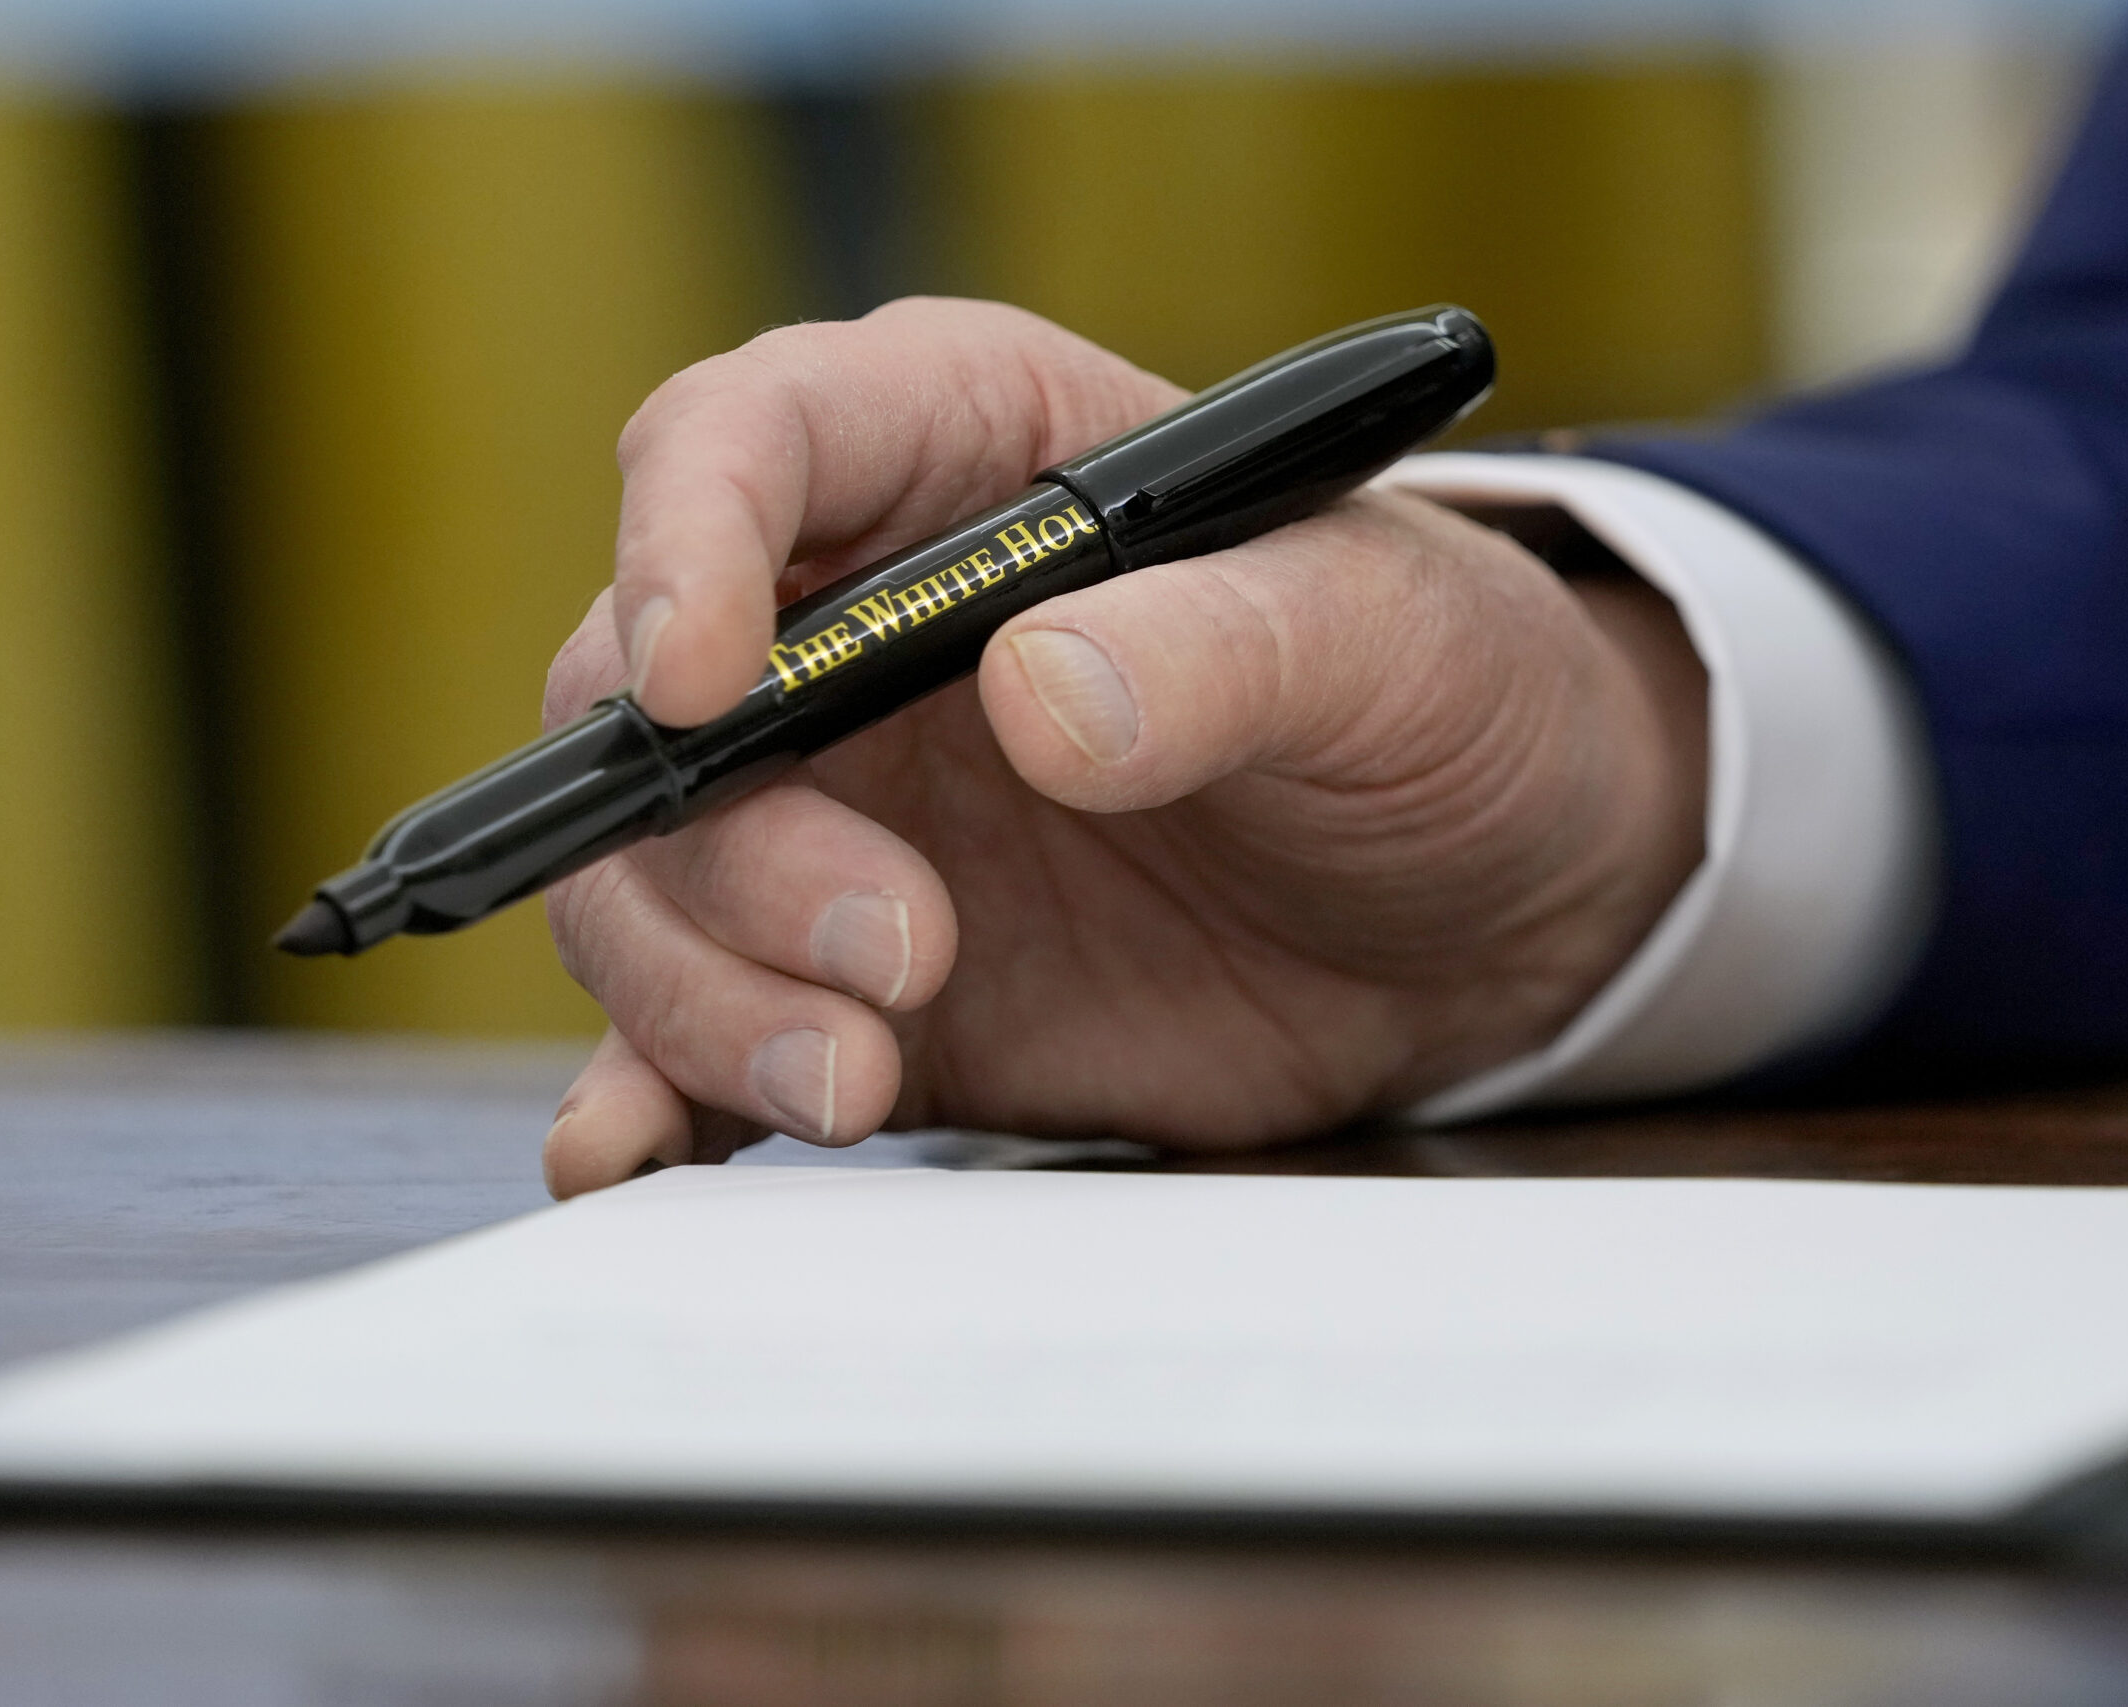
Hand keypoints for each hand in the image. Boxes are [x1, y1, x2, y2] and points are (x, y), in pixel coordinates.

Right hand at [538, 298, 1705, 1194]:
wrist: (1492, 914)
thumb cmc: (1450, 701)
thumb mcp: (1389, 638)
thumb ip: (1228, 648)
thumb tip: (1042, 702)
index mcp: (964, 450)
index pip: (746, 439)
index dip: (682, 545)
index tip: (707, 681)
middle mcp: (852, 625)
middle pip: (640, 697)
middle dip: (721, 839)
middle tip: (898, 947)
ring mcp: (841, 813)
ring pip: (645, 880)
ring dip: (704, 988)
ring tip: (863, 1071)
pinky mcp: (852, 980)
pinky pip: (698, 1033)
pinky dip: (655, 1094)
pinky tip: (635, 1157)